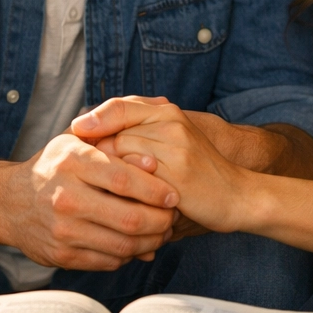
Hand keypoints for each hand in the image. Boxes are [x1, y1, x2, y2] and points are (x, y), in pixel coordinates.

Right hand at [0, 133, 178, 270]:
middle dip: (160, 221)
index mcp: (72, 162)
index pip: (123, 178)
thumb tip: (154, 161)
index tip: (173, 194)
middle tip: (172, 217)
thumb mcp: (77, 140)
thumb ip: (116, 140)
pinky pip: (109, 261)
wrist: (8, 202)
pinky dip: (131, 256)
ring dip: (151, 242)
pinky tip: (139, 245)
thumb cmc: (55, 166)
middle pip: (128, 218)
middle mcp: (65, 197)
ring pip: (122, 245)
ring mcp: (62, 230)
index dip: (154, 189)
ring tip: (163, 233)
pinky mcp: (62, 255)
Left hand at [71, 97, 253, 233]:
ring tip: (99, 194)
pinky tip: (118, 205)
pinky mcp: (177, 175)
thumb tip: (90, 131)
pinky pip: (136, 181)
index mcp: (167, 112)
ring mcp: (175, 148)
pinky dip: (123, 194)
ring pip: (122, 158)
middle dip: (97, 156)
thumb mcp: (171, 143)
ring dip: (107, 178)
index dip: (93, 120)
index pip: (119, 107)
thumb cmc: (198, 172)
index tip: (74, 134)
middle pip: (114, 134)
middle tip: (84, 175)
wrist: (237, 195)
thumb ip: (139, 132)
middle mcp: (171, 123)